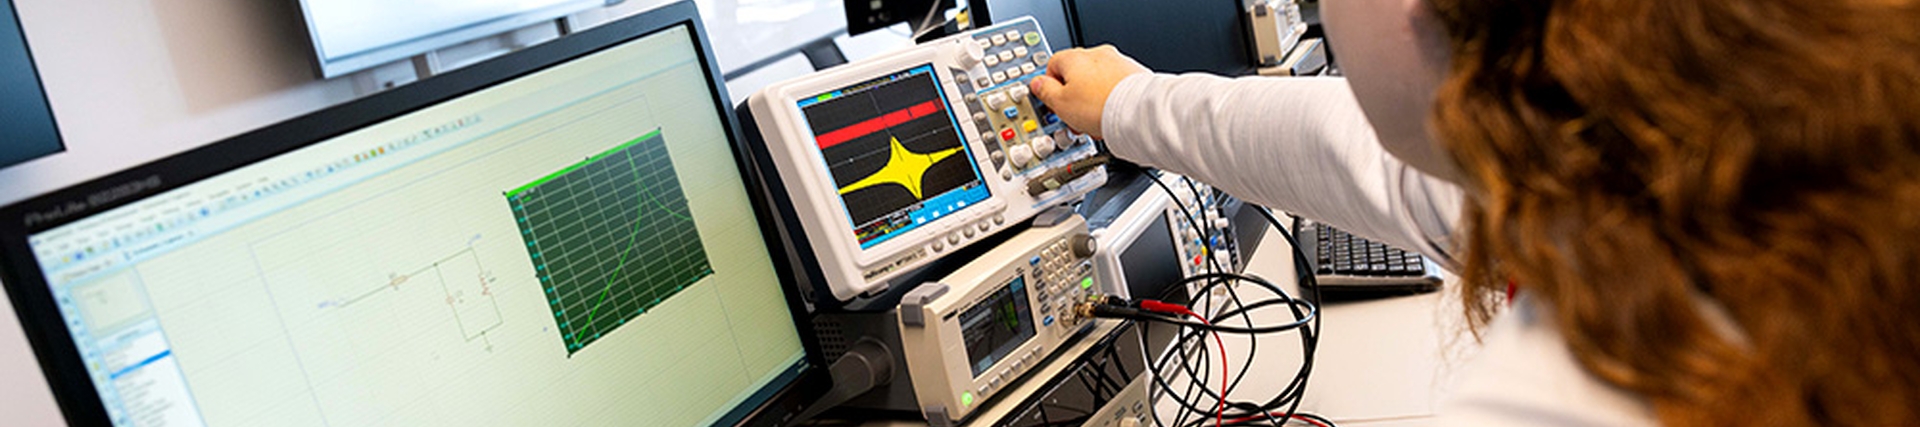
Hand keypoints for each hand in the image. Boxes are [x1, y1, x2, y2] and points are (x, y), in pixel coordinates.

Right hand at [1029, 45, 1149, 139]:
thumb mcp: (1060, 104)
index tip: (1053, 102)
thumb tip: (1038, 84)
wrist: (1138, 111)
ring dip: (1093, 100)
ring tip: (1094, 121)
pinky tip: (1111, 116)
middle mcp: (1098, 55)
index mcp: (1074, 57)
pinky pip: (1115, 87)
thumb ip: (1045, 91)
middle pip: (1076, 75)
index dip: (1050, 87)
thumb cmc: (1101, 106)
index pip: (1052, 65)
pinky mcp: (1135, 75)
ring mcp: (1118, 63)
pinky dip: (1111, 100)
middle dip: (1074, 97)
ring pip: (1097, 82)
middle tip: (1074, 116)